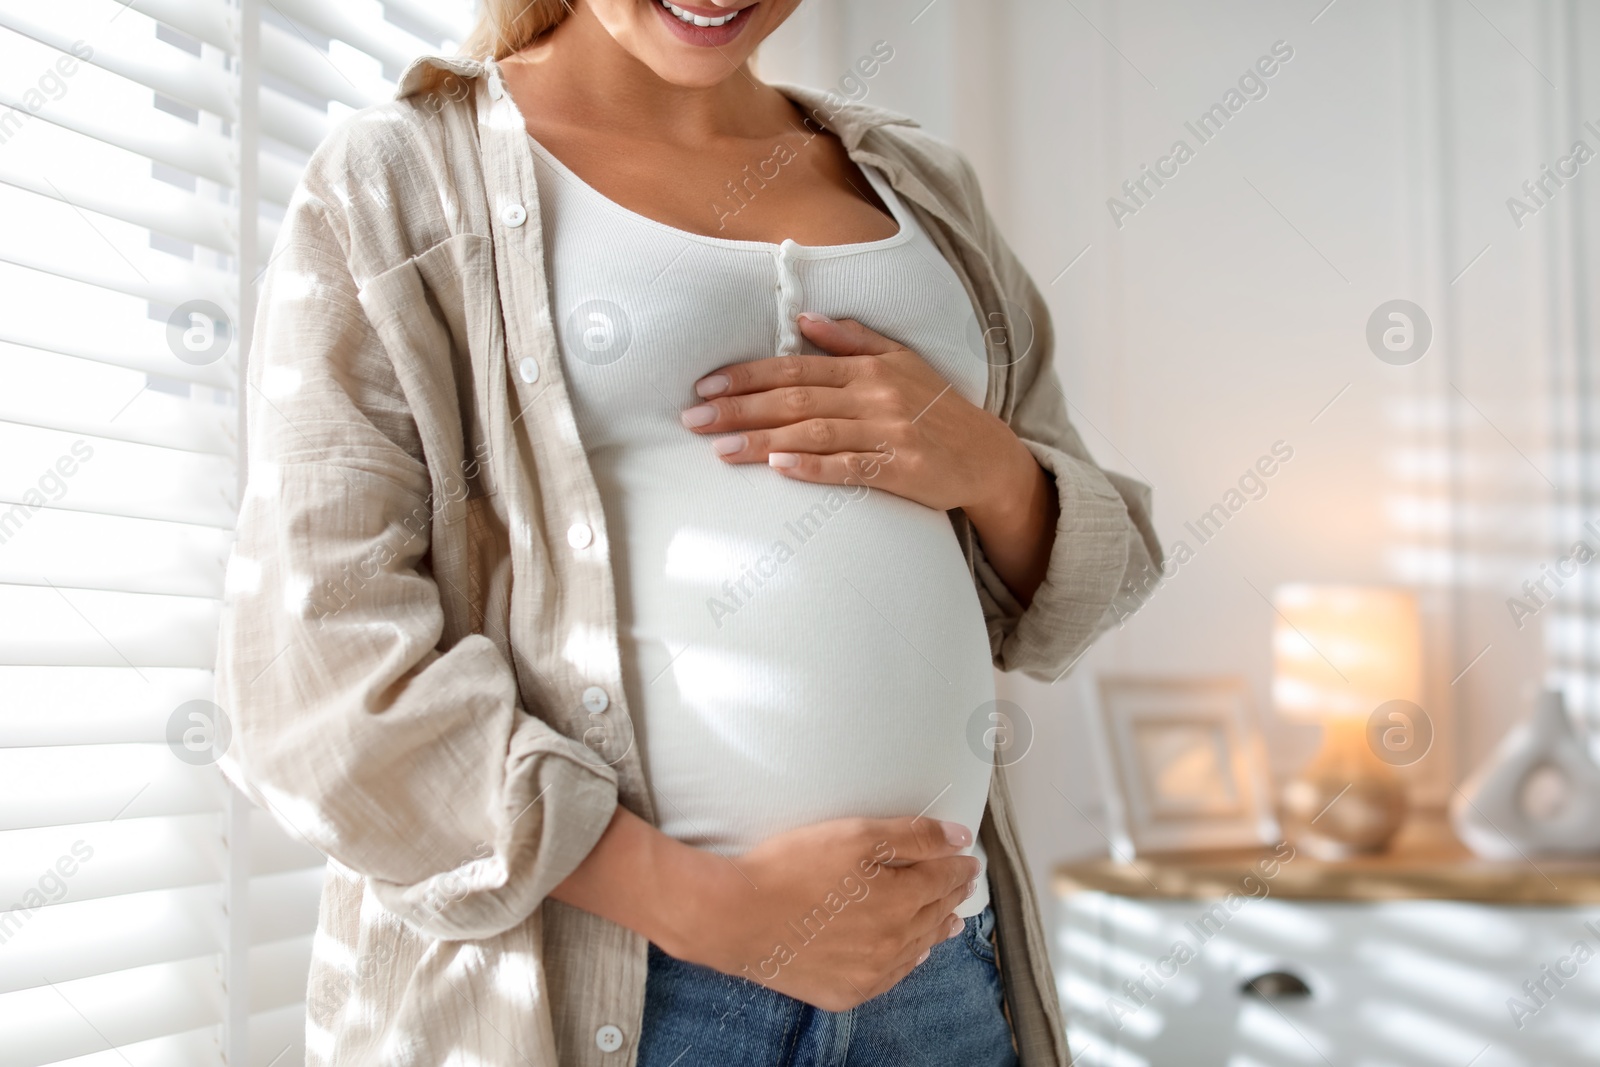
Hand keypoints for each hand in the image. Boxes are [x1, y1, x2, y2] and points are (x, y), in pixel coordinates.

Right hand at [664, 815, 980, 1011]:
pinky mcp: (846, 990)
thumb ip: (913, 836)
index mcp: (901, 900)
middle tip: (963, 883)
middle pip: (934, 913)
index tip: (968, 859)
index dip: (958, 866)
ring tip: (950, 919)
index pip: (943, 879)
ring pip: (917, 947)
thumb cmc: (791, 869)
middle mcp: (894, 941)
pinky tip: (912, 954)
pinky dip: (907, 961)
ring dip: (936, 928)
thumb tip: (959, 838)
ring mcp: (871, 971)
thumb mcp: (855, 835)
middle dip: (951, 894)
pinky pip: (890, 976)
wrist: (738, 918)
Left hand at [681, 313, 1060, 602]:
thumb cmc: (937, 408)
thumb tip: (804, 321)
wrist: (988, 456)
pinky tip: (780, 468)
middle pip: (795, 400)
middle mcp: (875, 396)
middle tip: (694, 418)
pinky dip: (814, 466)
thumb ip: (853, 339)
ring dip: (763, 440)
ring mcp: (889, 433)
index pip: (795, 369)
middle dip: (739, 408)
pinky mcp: (901, 470)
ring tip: (720, 449)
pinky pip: (850, 468)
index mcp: (869, 368)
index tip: (705, 384)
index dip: (747, 375)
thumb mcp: (901, 361)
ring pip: (814, 433)